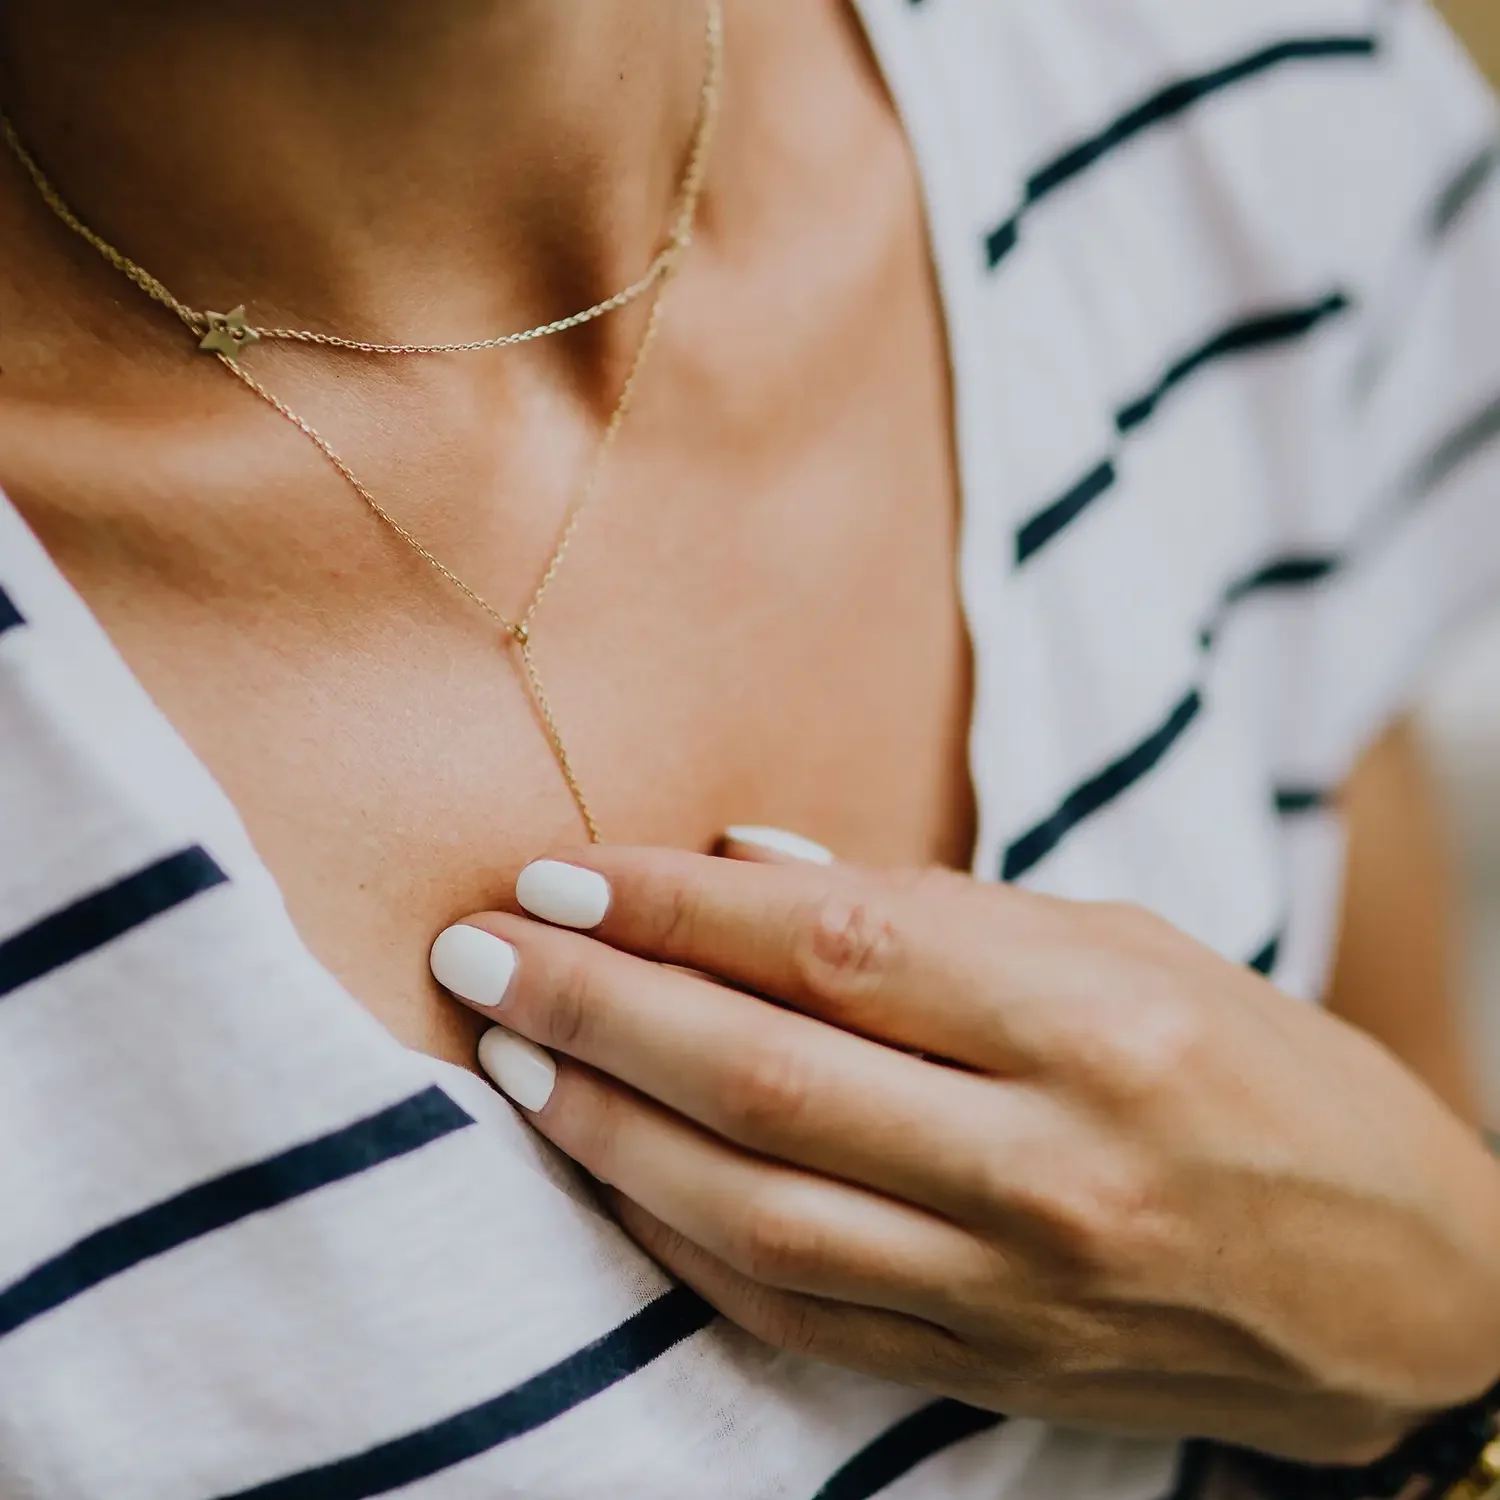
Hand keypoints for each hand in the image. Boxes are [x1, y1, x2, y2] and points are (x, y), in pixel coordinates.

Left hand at [429, 845, 1499, 1461]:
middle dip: (597, 1007)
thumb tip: (743, 865)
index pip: (836, 949)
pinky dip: (674, 1235)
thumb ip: (932, 912)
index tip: (565, 873)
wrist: (1397, 1286)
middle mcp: (1048, 1163)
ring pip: (754, 1206)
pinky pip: (790, 1304)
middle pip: (766, 1075)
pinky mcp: (986, 1364)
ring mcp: (1011, 1284)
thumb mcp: (1128, 945)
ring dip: (606, 1128)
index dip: (675, 908)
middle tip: (480, 952)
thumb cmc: (1261, 1073)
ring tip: (511, 1058)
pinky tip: (602, 1169)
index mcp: (1096, 1023)